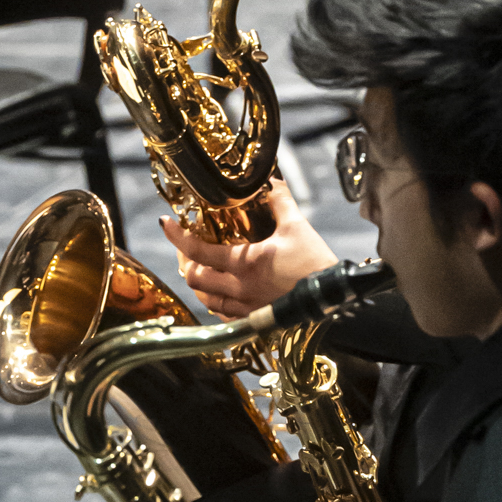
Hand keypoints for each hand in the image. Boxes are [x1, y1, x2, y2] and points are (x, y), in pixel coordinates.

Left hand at [162, 178, 335, 321]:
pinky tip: (220, 292)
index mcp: (245, 263)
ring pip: (205, 299)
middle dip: (185, 261)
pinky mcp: (254, 319)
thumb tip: (270, 182)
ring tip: (200, 268)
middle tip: (188, 247)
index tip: (167, 224)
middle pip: (194, 278)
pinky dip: (215, 302)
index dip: (177, 236)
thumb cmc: (316, 264)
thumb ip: (278, 201)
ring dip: (198, 283)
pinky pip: (224, 314)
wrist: (335, 299)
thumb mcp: (297, 226)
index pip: (198, 251)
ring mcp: (245, 307)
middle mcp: (239, 288)